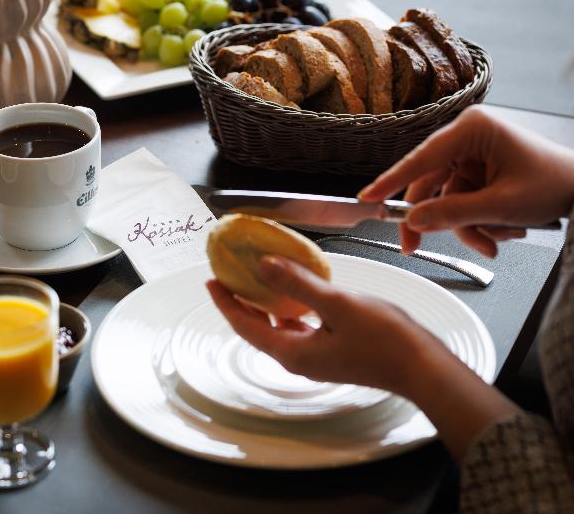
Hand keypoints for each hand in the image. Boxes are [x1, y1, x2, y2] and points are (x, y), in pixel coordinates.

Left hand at [206, 255, 448, 395]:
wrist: (423, 368)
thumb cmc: (385, 340)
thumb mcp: (337, 304)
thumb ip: (297, 284)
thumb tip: (262, 266)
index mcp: (292, 353)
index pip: (245, 326)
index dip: (226, 303)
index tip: (211, 281)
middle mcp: (299, 360)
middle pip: (257, 329)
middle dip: (241, 303)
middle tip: (229, 277)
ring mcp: (316, 358)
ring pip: (278, 329)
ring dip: (265, 305)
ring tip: (257, 280)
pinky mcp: (332, 353)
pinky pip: (299, 329)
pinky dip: (289, 310)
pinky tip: (297, 292)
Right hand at [358, 106, 573, 255]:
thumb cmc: (555, 184)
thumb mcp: (501, 205)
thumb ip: (454, 213)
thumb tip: (414, 220)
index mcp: (473, 129)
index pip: (421, 158)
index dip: (392, 181)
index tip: (368, 198)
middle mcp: (467, 138)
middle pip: (428, 184)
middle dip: (437, 220)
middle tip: (415, 247)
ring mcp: (471, 156)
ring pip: (443, 200)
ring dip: (464, 227)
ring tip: (490, 243)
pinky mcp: (476, 173)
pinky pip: (458, 203)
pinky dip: (473, 224)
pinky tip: (496, 233)